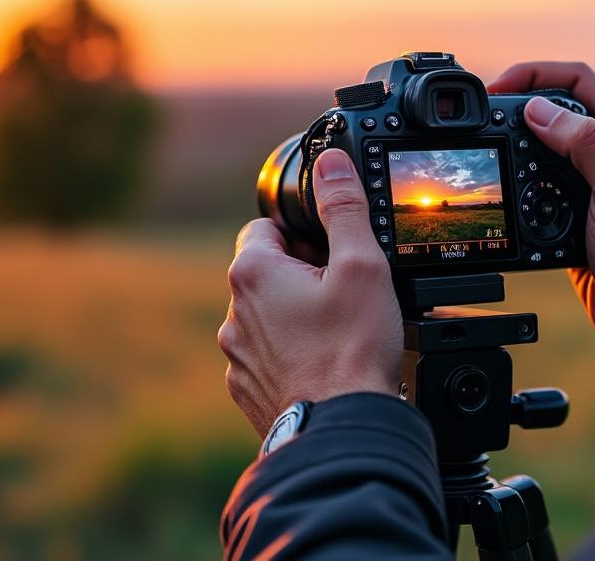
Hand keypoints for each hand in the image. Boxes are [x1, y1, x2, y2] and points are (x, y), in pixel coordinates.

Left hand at [219, 149, 402, 435]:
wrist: (341, 430)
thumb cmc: (352, 351)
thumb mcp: (361, 265)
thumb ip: (343, 207)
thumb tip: (331, 162)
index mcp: (252, 274)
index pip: (266, 227)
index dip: (304, 234)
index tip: (333, 254)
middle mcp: (233, 314)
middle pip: (268, 273)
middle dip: (303, 277)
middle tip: (344, 295)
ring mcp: (237, 357)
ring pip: (268, 318)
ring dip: (296, 318)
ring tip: (339, 335)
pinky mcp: (248, 390)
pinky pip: (269, 358)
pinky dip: (293, 356)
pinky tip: (326, 365)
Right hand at [490, 62, 594, 367]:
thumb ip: (586, 146)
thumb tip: (540, 109)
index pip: (579, 82)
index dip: (537, 74)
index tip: (500, 85)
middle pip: (556, 111)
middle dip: (520, 108)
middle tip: (487, 117)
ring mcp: (590, 185)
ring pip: (542, 150)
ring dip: (517, 150)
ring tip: (495, 155)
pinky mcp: (571, 215)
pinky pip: (536, 189)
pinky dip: (518, 189)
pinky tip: (510, 197)